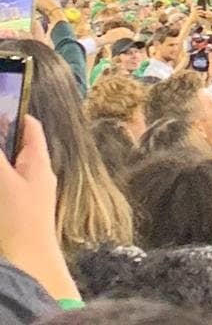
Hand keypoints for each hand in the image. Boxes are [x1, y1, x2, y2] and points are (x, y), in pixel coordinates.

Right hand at [0, 115, 78, 300]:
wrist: (30, 266)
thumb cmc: (21, 222)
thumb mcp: (3, 182)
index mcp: (38, 161)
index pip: (29, 127)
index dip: (11, 115)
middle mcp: (36, 174)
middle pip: (14, 148)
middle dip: (1, 143)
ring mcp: (28, 194)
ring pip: (10, 170)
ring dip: (2, 163)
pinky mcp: (18, 212)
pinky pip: (7, 189)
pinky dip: (2, 182)